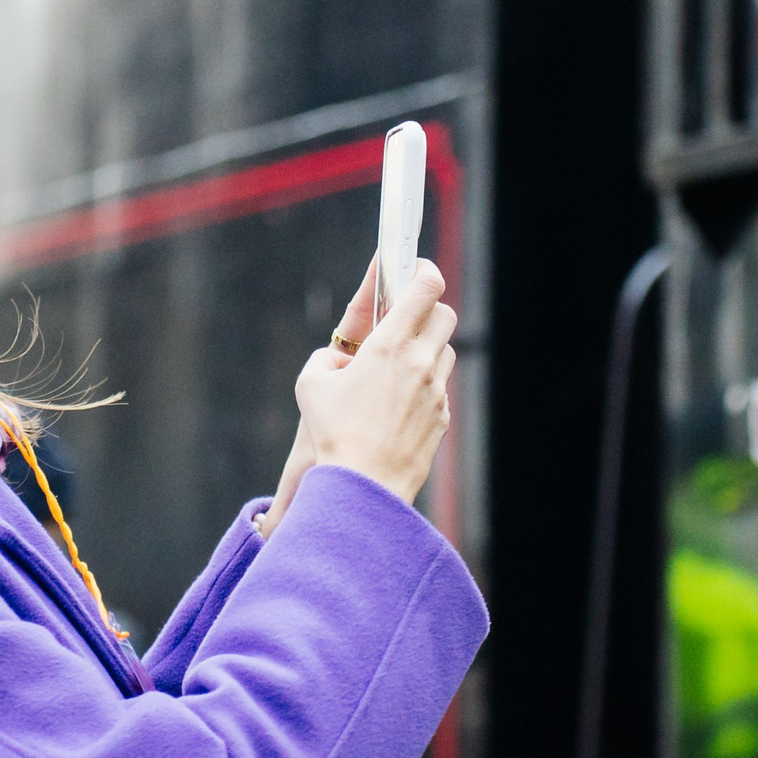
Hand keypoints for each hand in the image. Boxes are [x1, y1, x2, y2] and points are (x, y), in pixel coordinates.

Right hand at [275, 255, 453, 517]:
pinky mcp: (442, 418)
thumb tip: (337, 360)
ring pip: (446, 352)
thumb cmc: (333, 436)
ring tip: (401, 365)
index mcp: (389, 346)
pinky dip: (426, 386)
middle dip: (428, 310)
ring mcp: (436, 392)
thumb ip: (325, 360)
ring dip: (428, 349)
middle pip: (445, 314)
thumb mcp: (311, 387)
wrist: (363, 488)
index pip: (426, 287)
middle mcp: (420, 363)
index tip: (415, 269)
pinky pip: (440, 389)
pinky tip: (401, 404)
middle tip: (407, 318)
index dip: (424, 271)